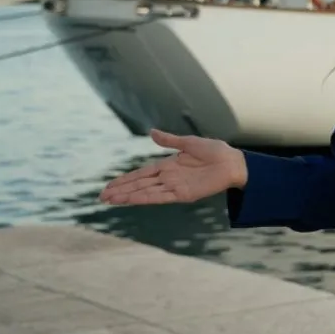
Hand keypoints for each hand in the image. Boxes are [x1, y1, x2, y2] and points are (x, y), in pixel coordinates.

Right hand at [98, 129, 247, 205]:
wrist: (233, 162)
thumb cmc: (215, 151)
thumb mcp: (189, 143)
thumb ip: (169, 140)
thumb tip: (151, 132)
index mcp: (168, 165)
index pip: (141, 174)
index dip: (125, 180)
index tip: (109, 186)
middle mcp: (168, 178)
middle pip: (139, 185)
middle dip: (121, 191)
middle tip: (101, 197)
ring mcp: (175, 187)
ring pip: (146, 193)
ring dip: (128, 196)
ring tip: (111, 201)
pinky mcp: (183, 195)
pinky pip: (161, 197)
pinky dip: (146, 198)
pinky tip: (132, 200)